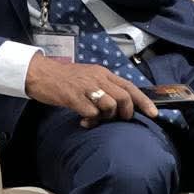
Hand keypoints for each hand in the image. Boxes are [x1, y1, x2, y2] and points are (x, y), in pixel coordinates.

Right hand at [25, 55, 157, 127]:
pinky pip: (92, 112)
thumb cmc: (63, 78)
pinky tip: (82, 120)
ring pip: (110, 105)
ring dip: (105, 117)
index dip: (144, 101)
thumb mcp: (87, 77)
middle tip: (116, 119)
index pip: (129, 86)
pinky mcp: (74, 96)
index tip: (154, 113)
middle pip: (124, 97)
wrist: (39, 73)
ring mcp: (86, 87)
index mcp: (102, 72)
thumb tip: (118, 103)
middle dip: (125, 113)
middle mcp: (97, 78)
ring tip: (93, 118)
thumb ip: (103, 86)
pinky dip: (90, 120)